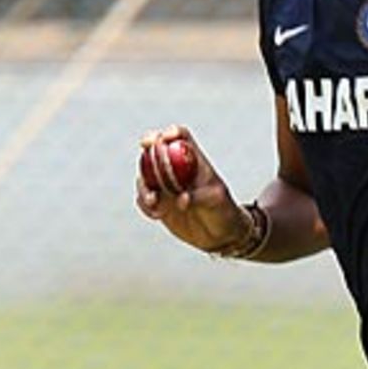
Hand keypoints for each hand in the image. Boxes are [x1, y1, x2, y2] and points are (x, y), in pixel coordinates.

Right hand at [135, 125, 248, 254]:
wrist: (220, 235)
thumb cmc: (224, 211)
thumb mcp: (216, 201)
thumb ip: (199, 196)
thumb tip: (182, 197)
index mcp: (194, 161)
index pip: (182, 138)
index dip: (172, 133)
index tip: (165, 138)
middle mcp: (176, 169)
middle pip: (156, 149)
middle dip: (147, 146)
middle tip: (145, 150)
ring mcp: (164, 185)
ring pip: (144, 175)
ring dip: (144, 185)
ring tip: (153, 201)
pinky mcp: (158, 203)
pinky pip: (143, 200)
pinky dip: (146, 205)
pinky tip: (157, 215)